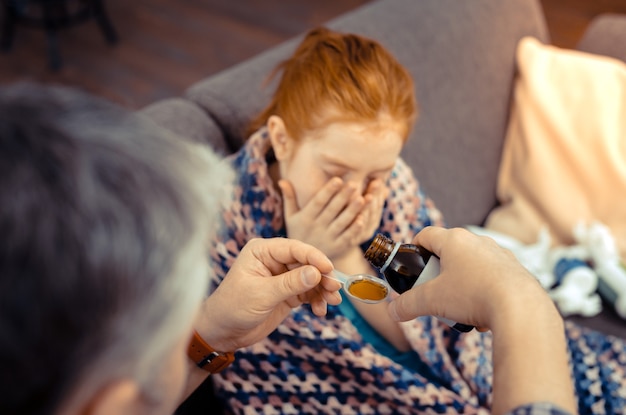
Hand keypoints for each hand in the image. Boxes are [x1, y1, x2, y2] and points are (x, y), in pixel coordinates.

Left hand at [197, 238, 341, 351]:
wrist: (223, 332)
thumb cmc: (233, 307)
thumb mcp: (262, 294)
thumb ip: (290, 283)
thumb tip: (316, 273)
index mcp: (262, 251)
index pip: (294, 248)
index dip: (314, 257)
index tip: (329, 268)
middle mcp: (274, 260)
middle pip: (306, 262)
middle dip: (322, 276)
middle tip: (335, 289)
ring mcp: (282, 277)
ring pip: (311, 278)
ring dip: (323, 289)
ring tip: (332, 302)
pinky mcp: (287, 293)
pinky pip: (308, 292)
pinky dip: (317, 300)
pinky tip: (321, 310)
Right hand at [280, 177, 386, 260]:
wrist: (307, 261)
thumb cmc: (300, 231)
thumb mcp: (291, 217)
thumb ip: (289, 198)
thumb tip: (282, 180)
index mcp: (306, 218)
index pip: (318, 203)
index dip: (328, 191)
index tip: (338, 179)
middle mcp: (317, 228)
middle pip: (332, 211)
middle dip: (343, 197)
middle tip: (354, 184)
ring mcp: (328, 239)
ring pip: (342, 223)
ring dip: (353, 211)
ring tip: (364, 198)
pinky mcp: (338, 247)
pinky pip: (348, 237)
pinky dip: (355, 229)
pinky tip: (363, 218)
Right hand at [386, 227, 575, 413]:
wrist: (520, 308)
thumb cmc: (474, 296)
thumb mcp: (433, 301)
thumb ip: (409, 305)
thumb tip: (394, 311)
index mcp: (454, 240)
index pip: (426, 234)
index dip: (415, 248)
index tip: (412, 263)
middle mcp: (478, 241)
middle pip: (449, 251)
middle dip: (438, 273)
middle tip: (433, 292)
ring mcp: (499, 254)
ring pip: (471, 266)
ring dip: (461, 284)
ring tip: (459, 309)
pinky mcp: (515, 269)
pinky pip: (491, 278)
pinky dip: (482, 293)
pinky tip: (482, 315)